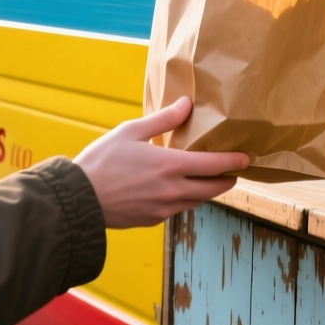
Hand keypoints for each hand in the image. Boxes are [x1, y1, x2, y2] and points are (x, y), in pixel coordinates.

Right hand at [73, 97, 248, 227]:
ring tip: (210, 180)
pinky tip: (179, 190)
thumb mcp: (130, 131)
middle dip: (227, 180)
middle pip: (212, 188)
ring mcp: (163, 208)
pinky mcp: (152, 220)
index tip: (246, 159)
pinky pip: (178, 209)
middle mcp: (172, 190)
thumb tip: (187, 104)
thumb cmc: (101, 161)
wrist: (78, 200)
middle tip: (234, 172)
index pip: (213, 165)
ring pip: (197, 201)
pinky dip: (185, 199)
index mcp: (169, 166)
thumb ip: (163, 119)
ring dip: (207, 191)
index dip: (234, 162)